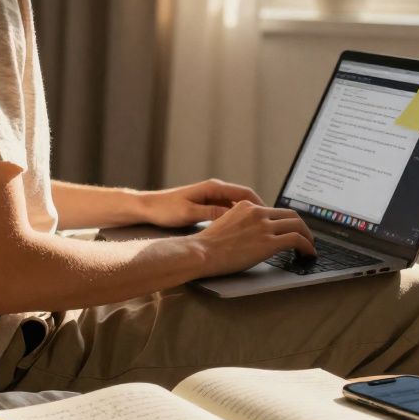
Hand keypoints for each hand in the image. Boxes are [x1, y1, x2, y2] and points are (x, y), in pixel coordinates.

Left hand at [139, 178, 265, 227]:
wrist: (147, 207)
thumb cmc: (165, 209)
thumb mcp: (189, 213)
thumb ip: (211, 213)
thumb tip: (233, 214)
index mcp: (213, 188)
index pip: (245, 193)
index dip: (260, 204)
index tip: (271, 216)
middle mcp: (214, 190)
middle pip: (244, 199)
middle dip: (258, 211)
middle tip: (269, 226)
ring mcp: (210, 197)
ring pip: (236, 206)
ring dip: (248, 216)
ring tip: (258, 230)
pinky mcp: (206, 205)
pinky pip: (227, 211)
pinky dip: (236, 220)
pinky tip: (239, 231)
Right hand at [188, 200, 316, 276]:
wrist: (202, 252)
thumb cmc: (208, 245)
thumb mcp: (224, 223)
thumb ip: (241, 223)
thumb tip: (251, 234)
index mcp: (246, 206)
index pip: (274, 210)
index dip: (287, 221)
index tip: (291, 229)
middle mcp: (257, 212)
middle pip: (290, 215)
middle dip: (302, 227)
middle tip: (306, 237)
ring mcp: (264, 226)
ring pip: (297, 226)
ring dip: (308, 237)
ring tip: (310, 247)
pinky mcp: (269, 242)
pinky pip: (297, 240)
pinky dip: (307, 246)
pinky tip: (308, 254)